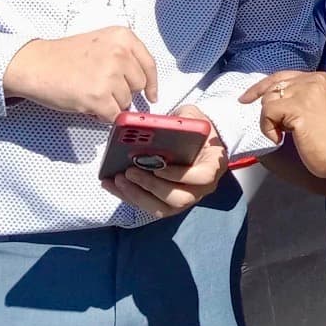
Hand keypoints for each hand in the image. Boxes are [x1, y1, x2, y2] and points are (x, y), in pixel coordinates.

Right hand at [2, 27, 158, 119]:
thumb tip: (143, 83)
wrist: (35, 65)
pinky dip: (105, 116)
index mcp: (122, 37)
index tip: (152, 94)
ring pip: (126, 102)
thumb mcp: (100, 42)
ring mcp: (109, 75)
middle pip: (138, 85)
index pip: (149, 64)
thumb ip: (123, 56)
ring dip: (112, 104)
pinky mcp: (98, 97)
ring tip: (91, 93)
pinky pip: (114, 116)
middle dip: (124, 92)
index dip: (152, 83)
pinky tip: (91, 107)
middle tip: (103, 89)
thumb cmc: (64, 56)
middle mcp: (120, 54)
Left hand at [101, 105, 226, 218]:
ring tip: (118, 180)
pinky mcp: (168, 202)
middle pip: (179, 199)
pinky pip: (149, 206)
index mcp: (212, 165)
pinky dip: (129, 197)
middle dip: (151, 187)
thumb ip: (184, 121)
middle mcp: (202, 188)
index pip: (201, 178)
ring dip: (137, 196)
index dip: (178, 175)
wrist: (198, 141)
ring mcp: (186, 198)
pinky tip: (112, 185)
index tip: (158, 167)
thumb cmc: (195, 129)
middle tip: (129, 172)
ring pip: (162, 208)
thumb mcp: (193, 117)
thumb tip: (164, 125)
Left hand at [240, 71, 325, 183]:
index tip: (247, 98)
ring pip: (268, 99)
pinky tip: (281, 139)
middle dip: (265, 108)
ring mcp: (306, 93)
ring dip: (269, 121)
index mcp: (318, 78)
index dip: (261, 87)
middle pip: (272, 86)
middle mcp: (312, 80)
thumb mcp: (316, 108)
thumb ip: (299, 98)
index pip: (281, 76)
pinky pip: (268, 113)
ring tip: (284, 134)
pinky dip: (268, 128)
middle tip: (269, 127)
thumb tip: (270, 100)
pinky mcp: (298, 108)